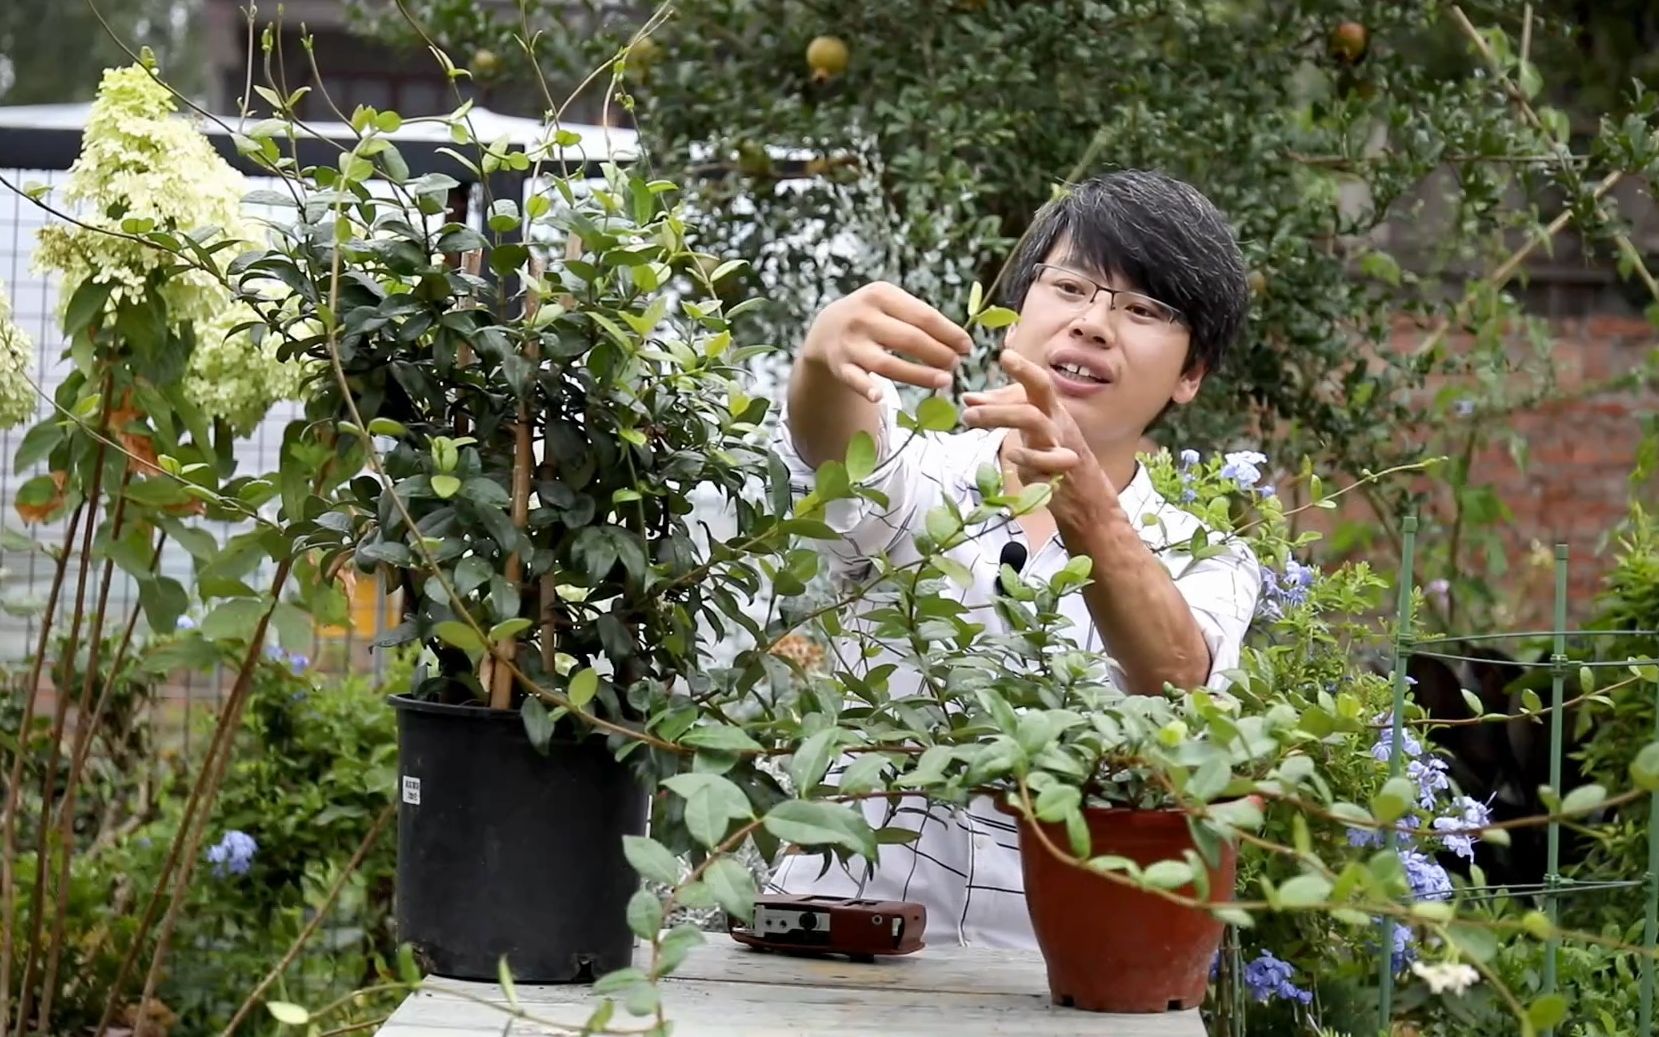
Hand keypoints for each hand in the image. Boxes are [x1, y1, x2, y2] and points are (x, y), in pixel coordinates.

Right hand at [801, 282, 973, 402]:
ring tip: (945, 381)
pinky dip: (866, 388)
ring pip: (887, 364)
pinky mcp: (840, 366)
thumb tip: (960, 343)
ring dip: (919, 375)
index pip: (923, 316)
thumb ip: (920, 318)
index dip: (949, 333)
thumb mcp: (891, 303)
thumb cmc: (874, 316)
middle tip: (956, 365)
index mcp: (881, 295)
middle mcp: (863, 317)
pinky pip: (855, 379)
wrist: (827, 328)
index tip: (967, 346)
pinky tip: (880, 397)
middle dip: (938, 354)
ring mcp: (850, 343)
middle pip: (909, 339)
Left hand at [961, 351, 1118, 530]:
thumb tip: (968, 399)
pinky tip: (1011, 455)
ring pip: (1034, 421)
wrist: (1086, 498)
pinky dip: (1028, 457)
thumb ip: (1001, 411)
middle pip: (1033, 399)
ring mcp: (1060, 446)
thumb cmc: (1053, 456)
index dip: (1024, 368)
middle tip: (966, 408)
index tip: (1005, 356)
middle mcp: (1057, 423)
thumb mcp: (1029, 430)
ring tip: (971, 420)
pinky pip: (1046, 460)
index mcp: (1050, 410)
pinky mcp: (1061, 472)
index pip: (1040, 382)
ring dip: (1001, 416)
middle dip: (999, 399)